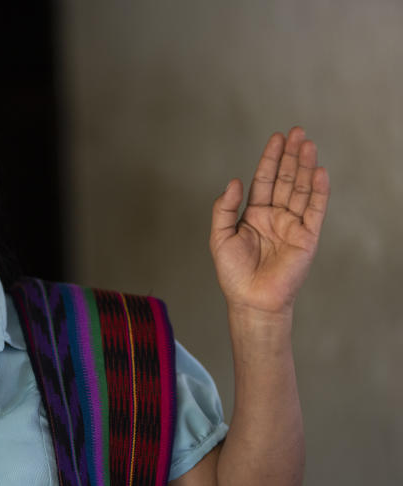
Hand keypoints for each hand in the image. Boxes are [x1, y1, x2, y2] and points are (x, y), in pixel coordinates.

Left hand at [210, 127, 329, 316]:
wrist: (251, 299)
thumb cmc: (234, 274)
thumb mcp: (220, 237)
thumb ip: (224, 209)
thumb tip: (234, 182)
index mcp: (254, 214)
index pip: (265, 180)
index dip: (270, 159)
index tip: (276, 138)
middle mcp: (275, 216)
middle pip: (285, 179)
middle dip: (291, 155)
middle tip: (297, 132)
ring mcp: (293, 225)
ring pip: (301, 189)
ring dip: (305, 167)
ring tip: (308, 144)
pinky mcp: (307, 236)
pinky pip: (314, 210)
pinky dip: (318, 191)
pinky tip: (319, 172)